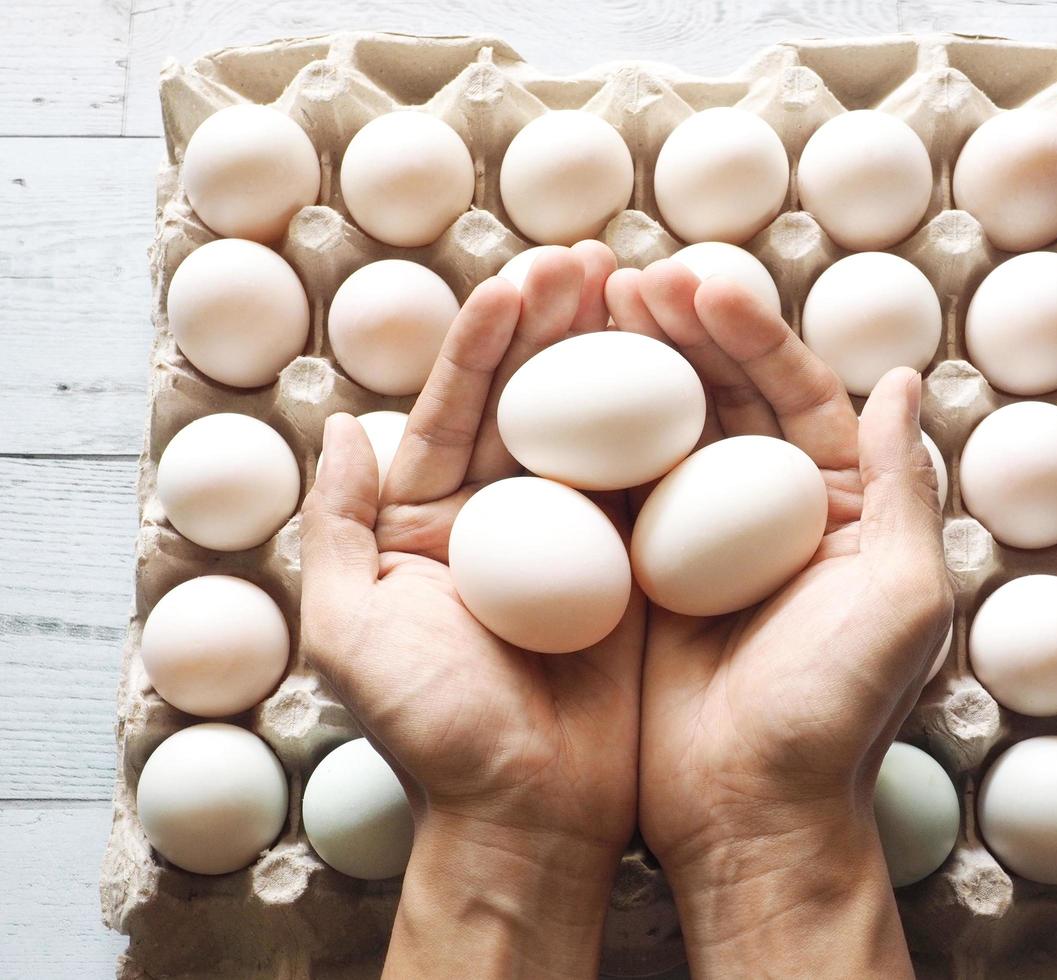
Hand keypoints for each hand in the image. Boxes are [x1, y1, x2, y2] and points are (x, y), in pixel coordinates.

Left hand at [301, 244, 642, 979]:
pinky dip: (669, 428)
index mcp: (430, 523)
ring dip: (618, 357)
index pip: (457, 409)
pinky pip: (652, 486)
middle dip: (557, 325)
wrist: (530, 815)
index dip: (486, 342)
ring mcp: (575, 541)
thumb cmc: (436, 732)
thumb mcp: (349, 632)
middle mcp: (504, 521)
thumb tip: (343, 426)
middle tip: (595, 258)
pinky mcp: (635, 568)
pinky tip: (691, 370)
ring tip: (645, 287)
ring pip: (596, 429)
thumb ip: (336, 527)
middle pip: (532, 402)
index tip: (520, 281)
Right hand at [607, 261, 952, 977]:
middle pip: (725, 400)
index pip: (796, 396)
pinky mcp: (640, 573)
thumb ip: (904, 487)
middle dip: (681, 333)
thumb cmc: (833, 714)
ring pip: (664, 433)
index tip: (703, 286)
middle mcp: (769, 514)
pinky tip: (554, 389)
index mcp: (842, 508)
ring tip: (588, 307)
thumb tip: (901, 377)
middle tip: (629, 278)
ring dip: (632, 368)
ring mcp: (700, 541)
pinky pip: (615, 491)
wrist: (749, 814)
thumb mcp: (900, 599)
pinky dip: (590, 439)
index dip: (751, 336)